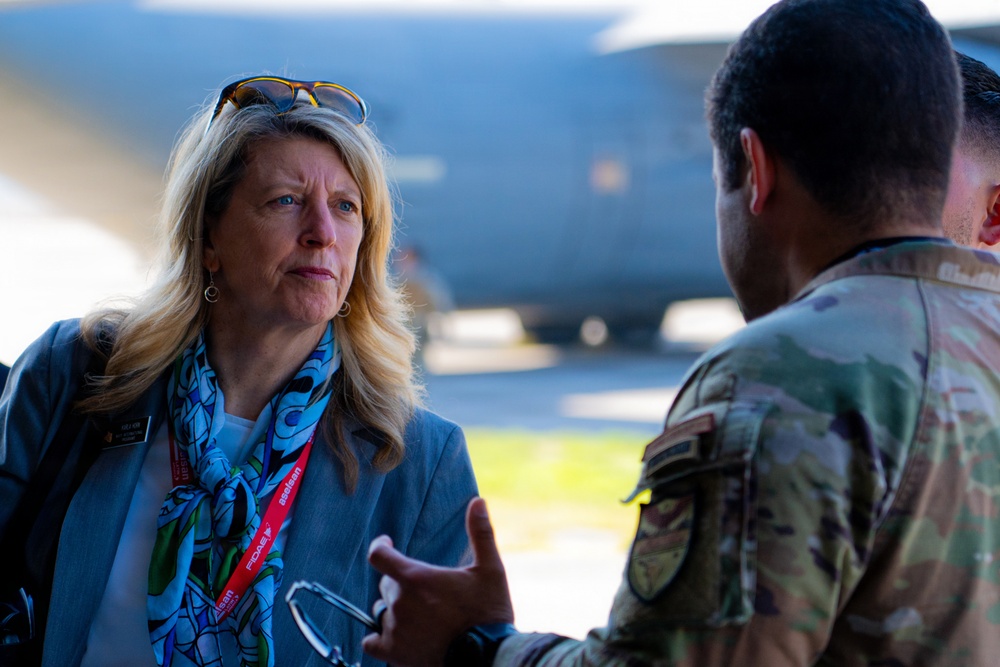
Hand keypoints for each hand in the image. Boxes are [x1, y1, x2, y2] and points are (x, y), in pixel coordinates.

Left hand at [361, 497, 514, 666]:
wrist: (487, 658)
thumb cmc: (489, 614)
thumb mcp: (491, 570)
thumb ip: (481, 533)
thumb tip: (478, 501)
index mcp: (417, 579)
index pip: (379, 555)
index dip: (380, 546)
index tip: (387, 544)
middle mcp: (400, 603)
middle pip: (387, 586)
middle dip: (402, 585)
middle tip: (428, 593)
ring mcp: (395, 630)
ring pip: (383, 613)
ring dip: (397, 612)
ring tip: (423, 618)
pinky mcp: (394, 654)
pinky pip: (372, 643)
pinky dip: (380, 640)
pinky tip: (399, 638)